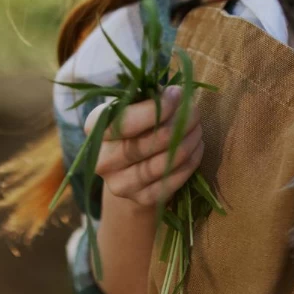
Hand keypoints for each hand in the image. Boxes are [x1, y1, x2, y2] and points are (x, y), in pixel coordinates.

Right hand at [86, 85, 203, 209]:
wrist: (131, 165)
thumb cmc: (137, 124)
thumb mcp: (136, 104)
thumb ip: (151, 97)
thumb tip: (177, 96)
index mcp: (95, 128)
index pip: (126, 121)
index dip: (157, 108)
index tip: (178, 94)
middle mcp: (102, 159)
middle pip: (150, 141)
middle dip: (180, 122)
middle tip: (195, 110)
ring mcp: (120, 183)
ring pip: (165, 161)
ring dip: (189, 141)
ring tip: (197, 128)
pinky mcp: (141, 198)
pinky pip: (174, 179)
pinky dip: (191, 161)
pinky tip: (196, 146)